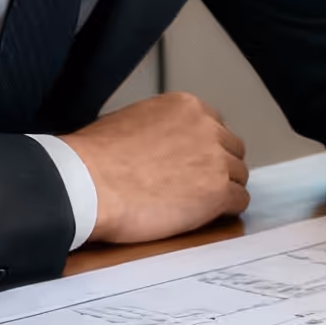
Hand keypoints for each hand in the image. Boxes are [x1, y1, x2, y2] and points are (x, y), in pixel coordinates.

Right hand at [60, 92, 249, 244]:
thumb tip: (166, 146)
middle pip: (231, 150)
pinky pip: (239, 203)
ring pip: (239, 176)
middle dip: (217, 168)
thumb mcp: (131, 121)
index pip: (215, 127)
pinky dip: (225, 212)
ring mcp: (215, 160)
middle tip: (196, 187)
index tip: (195, 164)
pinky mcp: (217, 192)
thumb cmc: (94, 157)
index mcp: (186, 106)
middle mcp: (206, 127)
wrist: (86, 183)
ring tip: (198, 206)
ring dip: (222, 190)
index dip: (205, 149)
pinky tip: (205, 217)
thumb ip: (161, 128)